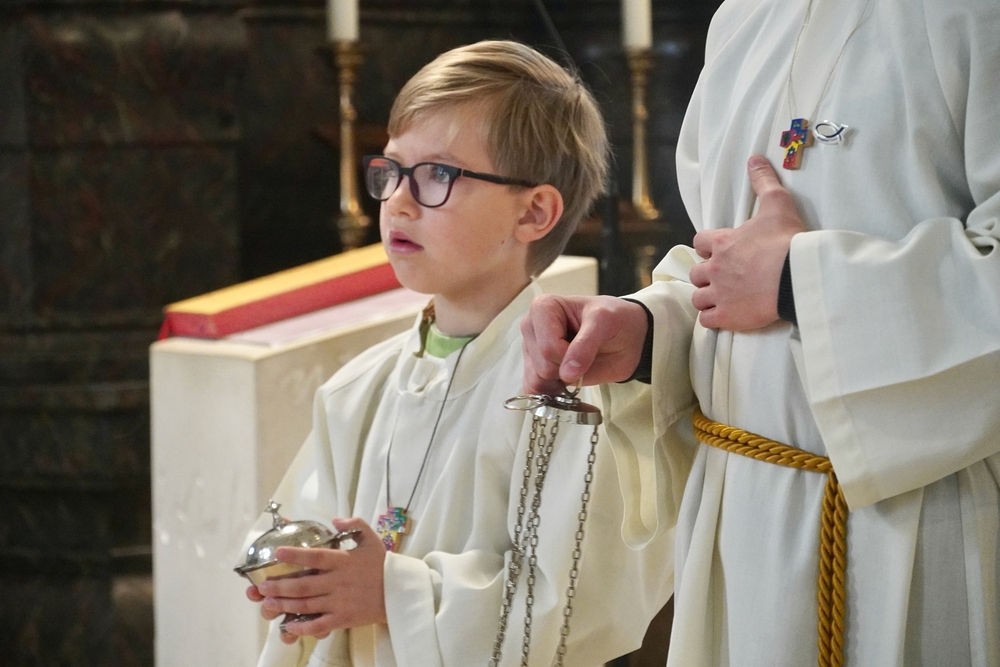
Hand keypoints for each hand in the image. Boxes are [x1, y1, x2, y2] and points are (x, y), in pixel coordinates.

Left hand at [254, 518, 386, 643]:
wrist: (399, 592)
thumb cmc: (383, 565)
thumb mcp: (371, 539)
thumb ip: (355, 524)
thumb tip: (335, 519)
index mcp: (343, 561)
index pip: (316, 556)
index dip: (295, 554)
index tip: (277, 553)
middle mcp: (338, 582)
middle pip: (304, 585)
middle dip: (280, 586)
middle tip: (262, 587)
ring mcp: (340, 602)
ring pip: (306, 605)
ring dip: (284, 605)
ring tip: (267, 603)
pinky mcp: (344, 618)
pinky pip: (319, 624)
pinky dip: (303, 627)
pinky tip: (289, 626)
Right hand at [521, 294, 648, 394]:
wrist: (624, 337)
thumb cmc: (613, 320)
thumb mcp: (605, 322)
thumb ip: (585, 345)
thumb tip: (566, 373)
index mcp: (542, 307)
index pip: (548, 346)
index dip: (568, 355)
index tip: (586, 347)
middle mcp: (531, 327)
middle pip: (542, 365)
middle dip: (566, 368)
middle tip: (584, 355)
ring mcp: (530, 349)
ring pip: (537, 380)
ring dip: (560, 380)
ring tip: (576, 366)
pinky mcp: (533, 369)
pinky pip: (534, 389)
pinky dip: (553, 391)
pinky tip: (567, 380)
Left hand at [689, 155, 805, 329]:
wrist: (796, 276)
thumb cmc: (786, 240)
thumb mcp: (777, 204)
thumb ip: (763, 181)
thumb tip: (754, 158)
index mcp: (722, 243)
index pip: (700, 242)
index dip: (708, 246)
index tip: (719, 250)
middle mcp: (715, 268)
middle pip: (696, 272)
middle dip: (707, 274)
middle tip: (724, 277)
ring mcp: (719, 294)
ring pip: (698, 297)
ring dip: (707, 297)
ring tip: (722, 298)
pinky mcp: (727, 316)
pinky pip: (707, 320)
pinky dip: (712, 318)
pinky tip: (724, 316)